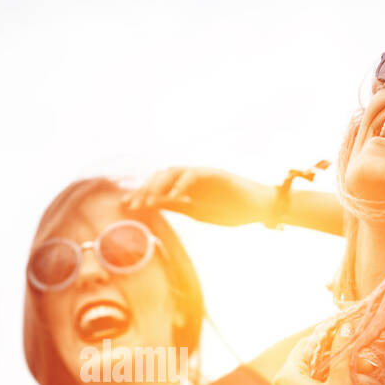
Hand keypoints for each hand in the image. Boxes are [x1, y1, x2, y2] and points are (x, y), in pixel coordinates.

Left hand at [123, 167, 272, 226]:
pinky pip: (193, 175)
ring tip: (147, 202)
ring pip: (173, 172)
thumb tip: (156, 206)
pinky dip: (180, 185)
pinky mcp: (214, 173)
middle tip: (132, 205)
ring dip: (158, 186)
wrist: (259, 208)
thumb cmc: (231, 210)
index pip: (158, 187)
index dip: (141, 194)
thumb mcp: (198, 212)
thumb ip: (178, 206)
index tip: (125, 206)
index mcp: (185, 187)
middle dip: (144, 190)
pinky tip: (171, 197)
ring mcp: (202, 173)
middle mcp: (190, 177)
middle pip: (160, 177)